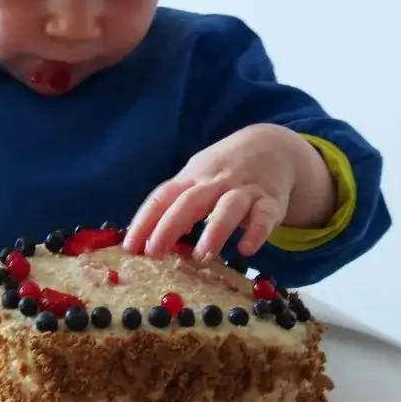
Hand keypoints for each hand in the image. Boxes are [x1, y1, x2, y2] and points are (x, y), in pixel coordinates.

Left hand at [123, 124, 324, 261]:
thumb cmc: (223, 171)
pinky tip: (246, 250)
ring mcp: (244, 189)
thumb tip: (146, 240)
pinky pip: (264, 216)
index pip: (162, 197)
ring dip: (214, 230)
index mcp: (191, 178)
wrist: (271, 145)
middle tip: (153, 253)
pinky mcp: (271, 200)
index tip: (129, 247)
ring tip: (202, 256)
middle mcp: (215, 182)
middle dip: (169, 226)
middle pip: (189, 201)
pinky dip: (256, 232)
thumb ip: (177, 206)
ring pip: (228, 207)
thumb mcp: (197, 178)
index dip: (144, 221)